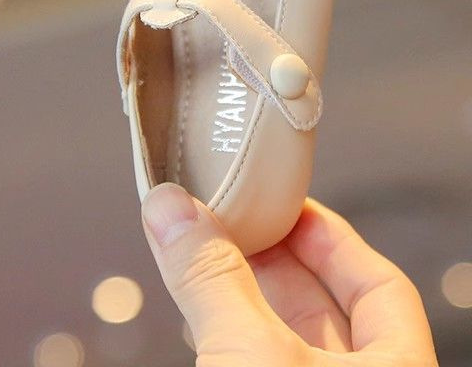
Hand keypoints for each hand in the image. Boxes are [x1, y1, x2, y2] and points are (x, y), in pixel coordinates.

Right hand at [142, 183, 437, 365]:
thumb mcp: (252, 355)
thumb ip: (212, 279)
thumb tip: (171, 208)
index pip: (379, 285)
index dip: (332, 236)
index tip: (284, 200)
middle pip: (321, 306)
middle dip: (271, 255)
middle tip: (227, 214)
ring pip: (278, 338)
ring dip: (236, 291)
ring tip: (200, 247)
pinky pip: (243, 359)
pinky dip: (218, 328)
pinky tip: (192, 305)